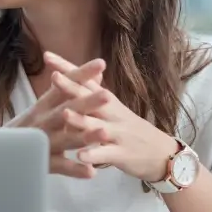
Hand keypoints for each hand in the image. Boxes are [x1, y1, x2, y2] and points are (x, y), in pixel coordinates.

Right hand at [7, 56, 113, 177]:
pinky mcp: (43, 162)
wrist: (0, 151)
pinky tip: (91, 172)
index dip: (81, 75)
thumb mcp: (46, 106)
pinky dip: (74, 169)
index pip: (64, 86)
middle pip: (66, 110)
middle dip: (85, 103)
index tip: (101, 63)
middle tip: (106, 95)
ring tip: (104, 133)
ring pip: (65, 139)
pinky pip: (60, 166)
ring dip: (84, 136)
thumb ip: (69, 91)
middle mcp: (43, 121)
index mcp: (44, 105)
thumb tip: (95, 75)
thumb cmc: (29, 126)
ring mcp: (42, 142)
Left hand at [45, 53, 176, 182]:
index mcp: (106, 101)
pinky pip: (106, 154)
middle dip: (71, 87)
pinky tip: (80, 156)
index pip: (85, 80)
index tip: (47, 55)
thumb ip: (91, 95)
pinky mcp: (122, 154)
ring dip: (81, 120)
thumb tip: (70, 77)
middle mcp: (111, 113)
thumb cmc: (129, 130)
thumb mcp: (112, 109)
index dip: (68, 68)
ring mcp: (117, 133)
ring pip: (96, 126)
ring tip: (65, 114)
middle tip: (54, 76)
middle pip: (89, 97)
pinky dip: (93, 155)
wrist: (163, 154)